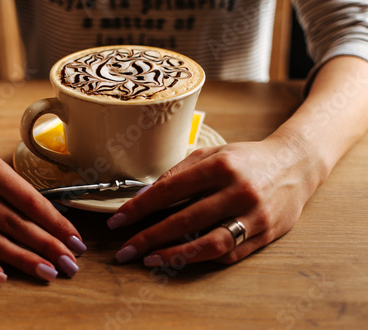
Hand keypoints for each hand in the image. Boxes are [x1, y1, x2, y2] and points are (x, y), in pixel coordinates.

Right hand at [0, 142, 86, 282]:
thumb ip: (20, 192)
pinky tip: (3, 276)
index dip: (56, 224)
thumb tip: (56, 226)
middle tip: (69, 263)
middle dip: (46, 246)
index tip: (75, 241)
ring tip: (47, 271)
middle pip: (13, 223)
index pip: (29, 202)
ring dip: (22, 259)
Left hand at [107, 138, 317, 266]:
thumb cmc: (246, 158)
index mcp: (221, 166)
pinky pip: (230, 253)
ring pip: (210, 243)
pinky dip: (201, 258)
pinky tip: (181, 258)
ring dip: (175, 255)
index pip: (170, 189)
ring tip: (150, 260)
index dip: (140, 208)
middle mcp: (238, 190)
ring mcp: (255, 214)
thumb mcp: (212, 153)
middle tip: (125, 250)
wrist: (296, 164)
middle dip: (150, 237)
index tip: (118, 222)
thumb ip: (179, 172)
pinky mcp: (266, 233)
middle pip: (185, 219)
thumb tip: (144, 196)